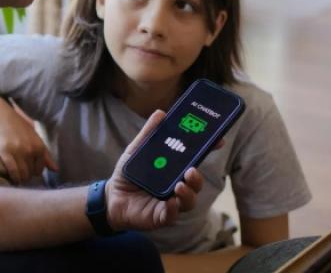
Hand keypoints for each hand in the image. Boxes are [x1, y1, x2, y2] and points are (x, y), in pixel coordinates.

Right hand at [0, 99, 58, 183]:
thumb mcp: (31, 135)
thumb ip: (44, 153)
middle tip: (18, 172)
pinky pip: (13, 172)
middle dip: (25, 175)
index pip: (40, 169)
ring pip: (22, 175)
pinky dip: (12, 177)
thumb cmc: (12, 122)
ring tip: (14, 176)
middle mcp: (31, 148)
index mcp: (39, 144)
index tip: (26, 171)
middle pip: (31, 173)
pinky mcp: (5, 151)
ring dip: (19, 179)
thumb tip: (56, 170)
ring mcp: (18, 150)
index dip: (33, 172)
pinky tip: (9, 176)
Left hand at [104, 110, 203, 231]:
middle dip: (198, 177)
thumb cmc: (128, 174)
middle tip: (191, 169)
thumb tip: (161, 113)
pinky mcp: (161, 217)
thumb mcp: (135, 151)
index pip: (196, 159)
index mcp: (174, 169)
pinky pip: (171, 215)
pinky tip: (170, 202)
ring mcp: (171, 202)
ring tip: (180, 185)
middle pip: (196, 182)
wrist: (111, 197)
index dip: (209, 149)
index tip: (218, 139)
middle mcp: (177, 186)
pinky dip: (173, 209)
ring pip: (188, 201)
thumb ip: (148, 134)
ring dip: (188, 193)